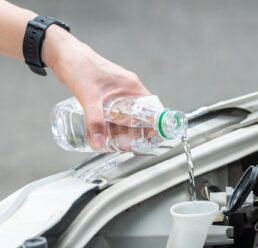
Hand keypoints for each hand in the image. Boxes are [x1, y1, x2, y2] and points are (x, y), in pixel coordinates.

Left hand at [42, 25, 149, 148]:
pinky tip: (106, 131)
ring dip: (123, 128)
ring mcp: (118, 90)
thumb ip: (94, 121)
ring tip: (117, 142)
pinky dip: (113, 122)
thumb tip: (99, 142)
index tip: (148, 138)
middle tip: (128, 144)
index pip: (151, 108)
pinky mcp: (107, 93)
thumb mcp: (89, 97)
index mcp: (132, 87)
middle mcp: (128, 89)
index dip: (153, 124)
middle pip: (139, 115)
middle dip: (135, 131)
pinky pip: (116, 111)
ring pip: (127, 114)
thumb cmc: (79, 67)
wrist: (64, 54)